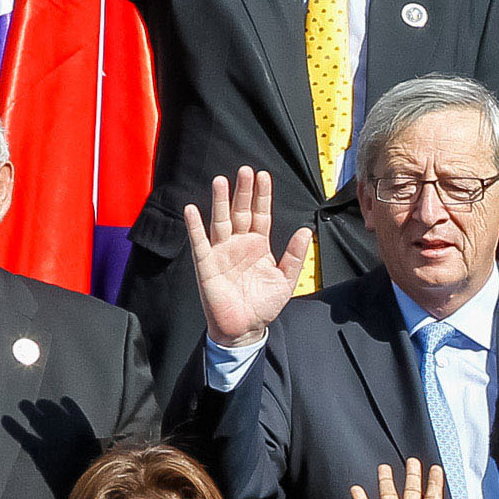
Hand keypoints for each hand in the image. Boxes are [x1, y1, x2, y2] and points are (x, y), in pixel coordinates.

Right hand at [182, 167, 312, 345]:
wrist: (245, 328)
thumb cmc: (263, 305)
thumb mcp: (285, 280)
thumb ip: (295, 255)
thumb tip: (306, 230)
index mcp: (259, 245)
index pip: (260, 214)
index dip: (262, 196)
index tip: (263, 176)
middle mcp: (239, 244)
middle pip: (240, 212)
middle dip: (242, 191)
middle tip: (245, 170)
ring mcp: (222, 252)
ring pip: (220, 221)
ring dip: (220, 201)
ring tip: (220, 181)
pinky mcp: (207, 264)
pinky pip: (199, 242)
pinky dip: (195, 226)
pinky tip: (192, 209)